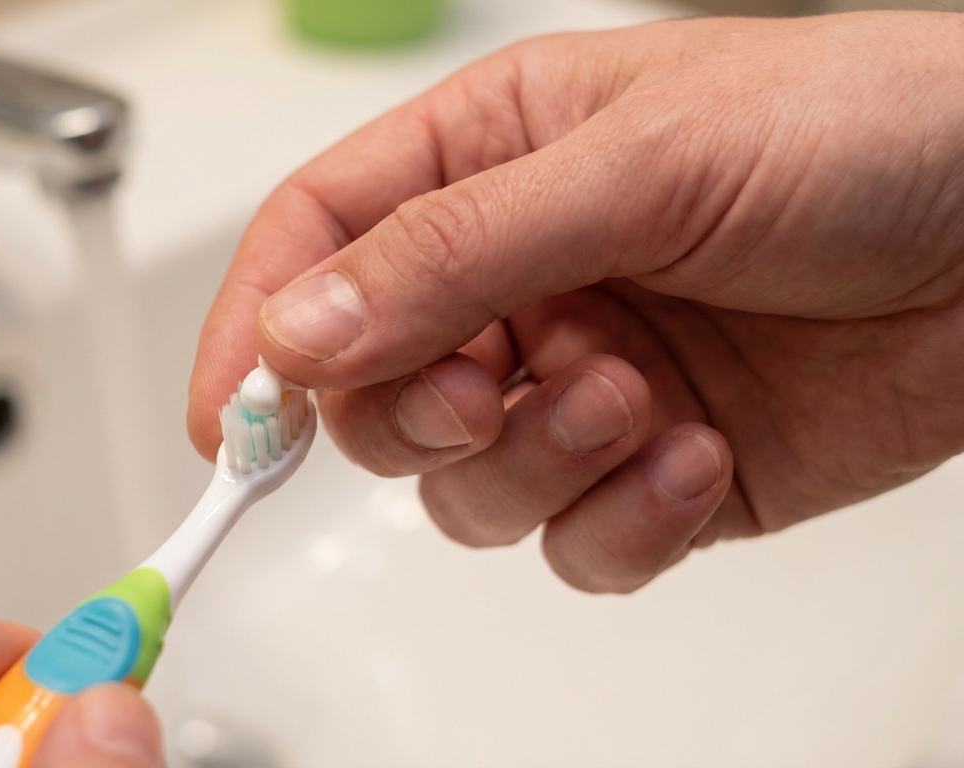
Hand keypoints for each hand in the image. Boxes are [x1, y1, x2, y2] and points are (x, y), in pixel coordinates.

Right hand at [188, 12, 963, 592]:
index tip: (230, 417)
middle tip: (484, 391)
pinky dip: (626, 520)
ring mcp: (581, 382)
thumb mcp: (639, 161)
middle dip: (417, 412)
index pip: (318, 244)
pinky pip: (576, 543)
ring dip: (538, 462)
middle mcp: (520, 280)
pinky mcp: (651, 472)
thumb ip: (455, 252)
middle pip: (372, 389)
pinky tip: (697, 453)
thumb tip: (303, 324)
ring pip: (467, 485)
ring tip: (632, 400)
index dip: (257, 330)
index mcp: (486, 161)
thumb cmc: (862, 132)